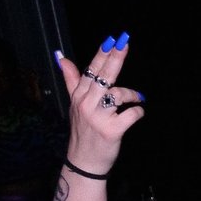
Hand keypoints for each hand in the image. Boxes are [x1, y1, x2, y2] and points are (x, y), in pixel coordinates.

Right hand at [55, 36, 144, 171]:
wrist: (83, 161)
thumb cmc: (83, 130)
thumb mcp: (74, 104)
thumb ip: (71, 80)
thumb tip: (62, 57)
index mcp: (79, 96)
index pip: (91, 70)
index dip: (102, 54)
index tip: (111, 39)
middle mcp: (86, 104)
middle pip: (103, 77)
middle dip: (115, 58)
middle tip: (125, 42)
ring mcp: (98, 118)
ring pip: (118, 94)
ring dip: (132, 95)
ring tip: (137, 98)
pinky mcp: (111, 131)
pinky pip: (131, 114)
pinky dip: (138, 112)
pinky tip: (137, 113)